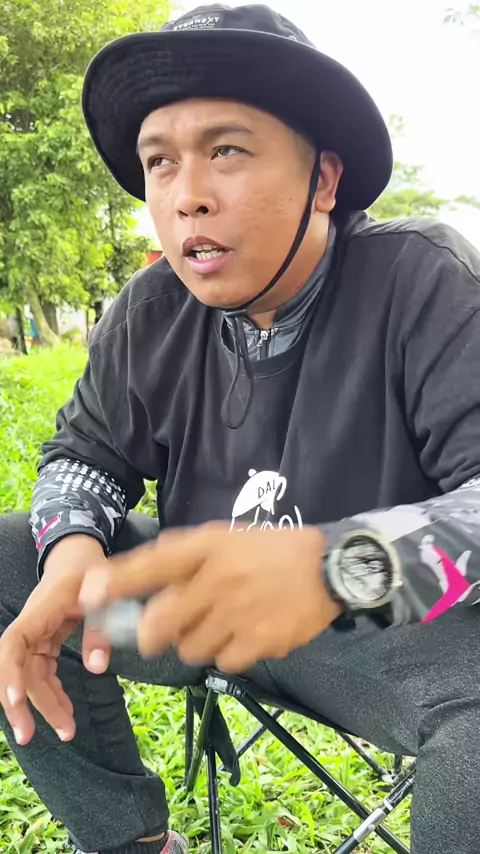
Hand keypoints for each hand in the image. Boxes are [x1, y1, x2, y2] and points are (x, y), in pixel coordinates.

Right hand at [0, 540, 111, 745]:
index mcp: (42, 610)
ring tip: (66, 731)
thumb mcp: (104, 593)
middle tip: (31, 735)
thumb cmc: (92, 570)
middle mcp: (32, 624)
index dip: (10, 673)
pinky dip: (52, 693)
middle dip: (21, 703)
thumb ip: (100, 628)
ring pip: (28, 675)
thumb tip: (96, 667)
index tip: (15, 699)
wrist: (79, 555)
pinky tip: (67, 711)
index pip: (14, 643)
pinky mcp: (44, 641)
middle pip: (17, 668)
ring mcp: (36, 634)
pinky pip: (41, 672)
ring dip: (42, 704)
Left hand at [79, 523, 340, 671]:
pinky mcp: (259, 641)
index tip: (88, 594)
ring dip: (197, 642)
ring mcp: (238, 613)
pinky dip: (229, 654)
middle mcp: (218, 580)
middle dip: (152, 635)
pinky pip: (224, 662)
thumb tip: (143, 585)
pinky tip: (247, 633)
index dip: (117, 581)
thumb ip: (185, 558)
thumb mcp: (226, 539)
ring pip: (191, 648)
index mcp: (208, 549)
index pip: (152, 564)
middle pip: (161, 624)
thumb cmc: (271, 551)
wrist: (329, 567)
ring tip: (221, 623)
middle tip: (157, 634)